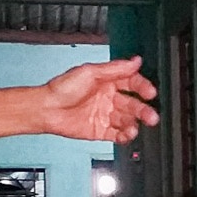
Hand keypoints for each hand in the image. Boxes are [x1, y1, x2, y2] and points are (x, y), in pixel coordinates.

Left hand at [37, 56, 159, 142]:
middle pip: (133, 104)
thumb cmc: (62, 88)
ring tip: (136, 127)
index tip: (150, 92)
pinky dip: (125, 136)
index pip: (132, 83)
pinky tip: (128, 135)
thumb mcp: (90, 72)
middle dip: (143, 110)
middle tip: (151, 115)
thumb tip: (135, 61)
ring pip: (127, 120)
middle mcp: (109, 98)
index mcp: (108, 81)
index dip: (142, 87)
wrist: (46, 109)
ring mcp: (106, 115)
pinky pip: (118, 134)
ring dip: (135, 123)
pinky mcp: (101, 130)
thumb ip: (114, 68)